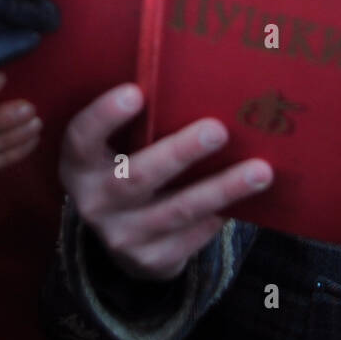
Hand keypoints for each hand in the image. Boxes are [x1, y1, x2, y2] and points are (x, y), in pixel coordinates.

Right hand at [60, 84, 272, 281]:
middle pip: (138, 176)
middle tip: (218, 129)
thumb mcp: (119, 146)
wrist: (124, 237)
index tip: (136, 92)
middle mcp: (94, 202)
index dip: (105, 116)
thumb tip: (196, 78)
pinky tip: (249, 198)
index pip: (82, 138)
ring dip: (222, 188)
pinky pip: (193, 235)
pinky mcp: (151, 261)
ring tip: (260, 171)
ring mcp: (121, 237)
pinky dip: (222, 214)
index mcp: (80, 165)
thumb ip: (141, 121)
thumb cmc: (129, 165)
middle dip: (181, 152)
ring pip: (178, 210)